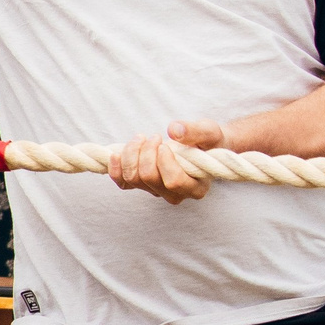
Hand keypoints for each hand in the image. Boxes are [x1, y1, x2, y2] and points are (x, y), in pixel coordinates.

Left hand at [108, 118, 224, 203]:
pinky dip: (116, 167)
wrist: (198, 145)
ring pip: (133, 178)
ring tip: (142, 138)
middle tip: (154, 136)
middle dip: (146, 153)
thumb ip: (196, 132)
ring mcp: (156, 191)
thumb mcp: (209, 132)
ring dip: (132, 154)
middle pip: (149, 178)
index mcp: (196, 188)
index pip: (174, 182)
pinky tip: (116, 153)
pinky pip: (122, 183)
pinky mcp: (142, 186)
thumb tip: (174, 130)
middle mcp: (176, 194)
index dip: (164, 162)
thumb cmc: (207, 141)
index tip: (165, 145)